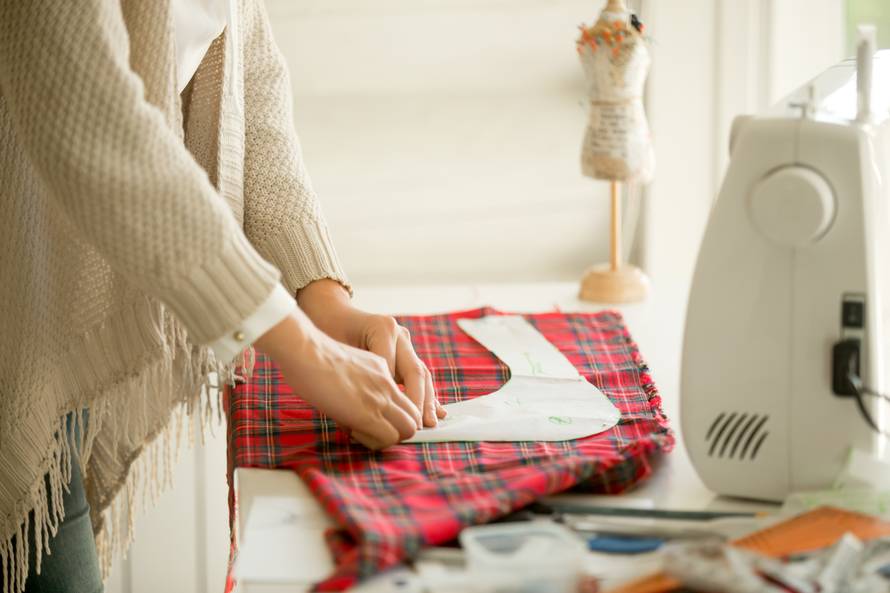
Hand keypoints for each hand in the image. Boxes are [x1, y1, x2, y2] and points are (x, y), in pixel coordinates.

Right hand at [254, 312, 420, 448]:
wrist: (305, 349)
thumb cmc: (312, 355)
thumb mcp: (346, 363)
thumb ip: (358, 379)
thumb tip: (354, 399)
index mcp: (382, 368)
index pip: (408, 396)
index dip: (400, 414)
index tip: (385, 423)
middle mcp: (387, 382)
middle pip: (415, 415)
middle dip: (401, 429)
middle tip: (376, 432)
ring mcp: (380, 397)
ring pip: (409, 428)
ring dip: (390, 437)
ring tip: (365, 433)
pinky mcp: (369, 412)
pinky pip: (389, 437)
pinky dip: (376, 442)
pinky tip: (355, 433)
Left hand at [297, 280, 446, 426]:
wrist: (332, 314)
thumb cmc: (328, 331)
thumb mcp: (335, 352)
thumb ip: (352, 378)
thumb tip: (362, 414)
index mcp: (383, 329)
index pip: (391, 369)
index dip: (393, 397)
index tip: (390, 422)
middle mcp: (399, 334)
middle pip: (415, 371)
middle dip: (418, 401)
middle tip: (420, 426)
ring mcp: (405, 341)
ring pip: (421, 374)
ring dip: (427, 400)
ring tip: (430, 423)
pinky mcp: (405, 351)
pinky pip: (417, 374)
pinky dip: (424, 393)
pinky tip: (435, 411)